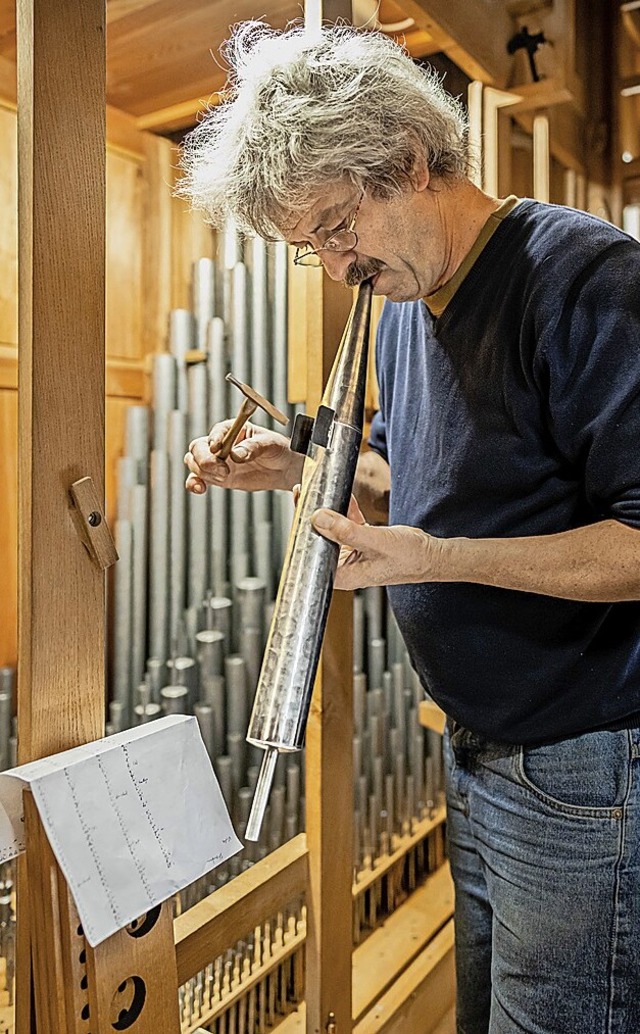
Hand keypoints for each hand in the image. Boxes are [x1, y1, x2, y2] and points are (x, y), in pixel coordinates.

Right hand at [185, 421, 303, 494]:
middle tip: (222, 470)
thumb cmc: (277, 450)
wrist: (282, 469)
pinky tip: (200, 489)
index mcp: (232, 430)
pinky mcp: (216, 477)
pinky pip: (198, 479)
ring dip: (202, 472)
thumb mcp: (270, 444)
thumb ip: (253, 447)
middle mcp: (220, 444)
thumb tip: (236, 454)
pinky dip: (194, 483)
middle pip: (198, 447)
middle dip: (205, 459)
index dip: (214, 439)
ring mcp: (216, 461)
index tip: (216, 448)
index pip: (217, 431)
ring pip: (195, 463)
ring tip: (224, 477)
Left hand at [311, 503, 442, 589]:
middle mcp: (343, 566)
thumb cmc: (408, 558)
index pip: (312, 550)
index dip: (302, 528)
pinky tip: (342, 495)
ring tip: (318, 490)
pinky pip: (347, 524)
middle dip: (311, 515)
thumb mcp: (375, 541)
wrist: (431, 556)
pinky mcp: (361, 542)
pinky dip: (345, 510)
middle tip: (304, 492)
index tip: (299, 505)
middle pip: (319, 538)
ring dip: (327, 510)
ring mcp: (352, 554)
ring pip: (332, 529)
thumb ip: (346, 530)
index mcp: (342, 574)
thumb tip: (319, 518)